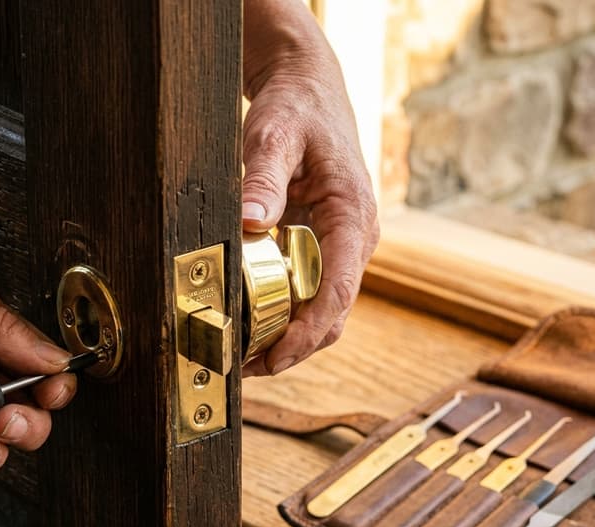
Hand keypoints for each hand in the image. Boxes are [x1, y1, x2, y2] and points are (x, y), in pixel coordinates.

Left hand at [241, 0, 378, 375]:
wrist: (307, 91)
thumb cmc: (296, 109)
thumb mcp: (274, 134)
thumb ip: (263, 176)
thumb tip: (250, 220)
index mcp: (353, 215)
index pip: (338, 289)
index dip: (308, 330)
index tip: (275, 356)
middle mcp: (354, 240)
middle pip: (332, 314)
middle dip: (293, 347)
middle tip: (245, 367)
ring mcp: (339, 248)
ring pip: (321, 310)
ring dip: (286, 338)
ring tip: (241, 357)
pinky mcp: (321, 249)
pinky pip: (306, 294)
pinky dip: (281, 316)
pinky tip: (247, 325)